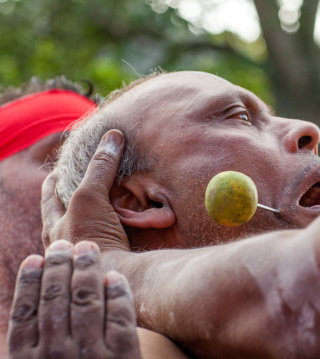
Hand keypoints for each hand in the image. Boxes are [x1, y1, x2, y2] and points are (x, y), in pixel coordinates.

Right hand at [8, 240, 140, 358]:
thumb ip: (37, 342)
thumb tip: (40, 296)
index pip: (25, 313)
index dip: (29, 282)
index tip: (35, 258)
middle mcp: (56, 357)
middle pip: (55, 300)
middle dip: (58, 267)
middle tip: (63, 245)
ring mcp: (91, 356)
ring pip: (86, 302)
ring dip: (86, 270)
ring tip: (87, 248)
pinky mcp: (122, 356)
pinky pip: (119, 317)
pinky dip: (116, 293)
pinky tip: (114, 276)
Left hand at [41, 129, 128, 251]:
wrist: (113, 277)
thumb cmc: (91, 238)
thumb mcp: (90, 197)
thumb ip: (99, 168)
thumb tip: (113, 136)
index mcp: (54, 226)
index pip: (49, 195)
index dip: (53, 179)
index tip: (59, 168)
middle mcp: (65, 242)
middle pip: (66, 212)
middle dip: (74, 197)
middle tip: (87, 182)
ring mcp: (85, 254)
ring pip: (88, 227)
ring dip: (99, 214)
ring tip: (114, 201)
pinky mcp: (107, 260)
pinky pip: (113, 238)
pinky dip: (121, 228)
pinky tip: (130, 225)